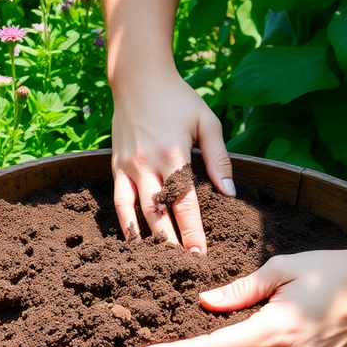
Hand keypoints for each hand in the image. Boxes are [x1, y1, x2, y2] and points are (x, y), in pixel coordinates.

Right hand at [111, 69, 233, 252]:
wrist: (138, 78)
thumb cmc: (177, 98)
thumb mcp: (206, 121)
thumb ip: (218, 158)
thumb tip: (230, 193)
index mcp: (174, 153)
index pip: (185, 202)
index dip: (193, 231)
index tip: (201, 254)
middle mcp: (148, 163)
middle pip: (159, 213)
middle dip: (172, 243)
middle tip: (184, 268)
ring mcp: (128, 166)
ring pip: (136, 211)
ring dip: (148, 239)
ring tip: (158, 262)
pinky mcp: (116, 166)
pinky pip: (119, 200)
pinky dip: (124, 223)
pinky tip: (132, 241)